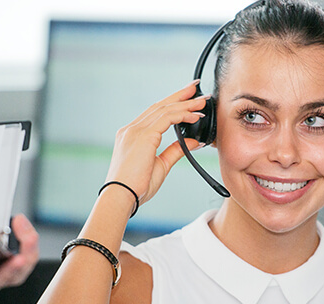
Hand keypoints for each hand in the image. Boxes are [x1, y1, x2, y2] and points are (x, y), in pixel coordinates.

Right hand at [105, 80, 207, 205]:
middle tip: (196, 87)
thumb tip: (193, 141)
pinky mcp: (143, 136)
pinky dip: (183, 115)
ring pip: (165, 109)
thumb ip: (175, 151)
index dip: (172, 103)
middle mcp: (132, 129)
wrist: (122, 197)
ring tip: (202, 101)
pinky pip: (167, 119)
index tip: (187, 97)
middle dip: (180, 96)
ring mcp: (135, 131)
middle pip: (160, 105)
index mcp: (132, 135)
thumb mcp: (160, 166)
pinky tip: (195, 115)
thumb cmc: (136, 187)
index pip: (155, 113)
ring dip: (185, 104)